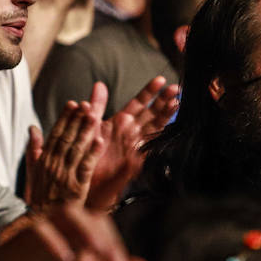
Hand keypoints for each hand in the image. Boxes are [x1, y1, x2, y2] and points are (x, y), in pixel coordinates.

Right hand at [1, 204, 147, 260]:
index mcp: (78, 224)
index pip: (103, 221)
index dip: (116, 241)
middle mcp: (62, 216)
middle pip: (91, 215)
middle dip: (107, 241)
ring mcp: (43, 218)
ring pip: (69, 213)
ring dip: (87, 232)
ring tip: (99, 257)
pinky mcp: (24, 228)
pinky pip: (42, 230)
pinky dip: (57, 244)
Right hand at [24, 107, 101, 209]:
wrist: (39, 225)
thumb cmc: (38, 200)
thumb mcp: (32, 173)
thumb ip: (34, 151)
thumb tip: (33, 129)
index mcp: (43, 161)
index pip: (55, 134)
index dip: (64, 118)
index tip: (73, 104)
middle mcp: (52, 166)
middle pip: (66, 138)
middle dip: (76, 120)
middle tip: (86, 104)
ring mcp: (64, 176)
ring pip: (76, 149)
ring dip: (85, 131)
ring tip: (93, 115)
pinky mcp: (75, 188)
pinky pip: (85, 167)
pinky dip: (92, 153)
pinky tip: (99, 140)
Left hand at [83, 77, 179, 210]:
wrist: (84, 180)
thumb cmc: (88, 153)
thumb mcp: (90, 125)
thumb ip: (96, 105)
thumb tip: (99, 84)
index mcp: (121, 123)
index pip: (139, 104)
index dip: (149, 92)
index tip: (160, 80)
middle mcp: (131, 133)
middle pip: (152, 114)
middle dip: (164, 101)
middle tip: (175, 89)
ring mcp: (134, 147)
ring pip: (153, 130)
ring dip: (164, 117)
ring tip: (175, 104)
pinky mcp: (133, 164)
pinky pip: (144, 153)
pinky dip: (151, 144)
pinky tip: (160, 133)